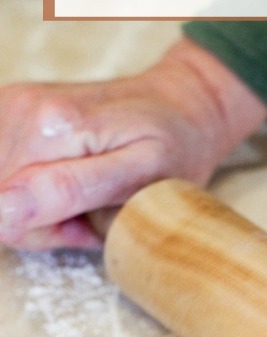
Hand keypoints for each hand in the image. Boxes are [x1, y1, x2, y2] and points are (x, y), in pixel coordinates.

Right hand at [0, 38, 266, 249]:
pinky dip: (34, 186)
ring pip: (3, 191)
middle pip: (1, 201)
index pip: (6, 212)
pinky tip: (71, 178)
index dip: (49, 231)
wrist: (179, 104)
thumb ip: (69, 192)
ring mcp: (12, 105)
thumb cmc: (171, 147)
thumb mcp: (138, 177)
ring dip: (41, 205)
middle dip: (45, 220)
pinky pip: (5, 171)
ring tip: (88, 193)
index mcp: (48, 127)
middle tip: (95, 207)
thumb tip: (2, 209)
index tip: (88, 220)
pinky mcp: (11, 109)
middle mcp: (21, 109)